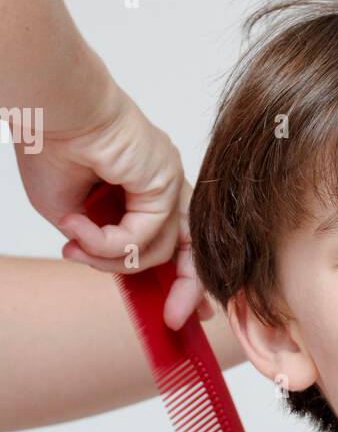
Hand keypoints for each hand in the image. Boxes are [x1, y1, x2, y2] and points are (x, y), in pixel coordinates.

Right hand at [15, 59, 207, 327]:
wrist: (54, 111)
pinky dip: (111, 243)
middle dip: (187, 289)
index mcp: (141, 192)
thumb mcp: (71, 216)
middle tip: (178, 320)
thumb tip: (110, 263)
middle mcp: (161, 187)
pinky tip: (82, 231)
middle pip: (191, 248)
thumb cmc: (52, 150)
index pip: (174, 242)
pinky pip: (148, 234)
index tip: (183, 312)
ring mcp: (168, 182)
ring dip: (114, 260)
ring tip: (77, 249)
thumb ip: (98, 244)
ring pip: (166, 247)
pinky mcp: (166, 179)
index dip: (180, 280)